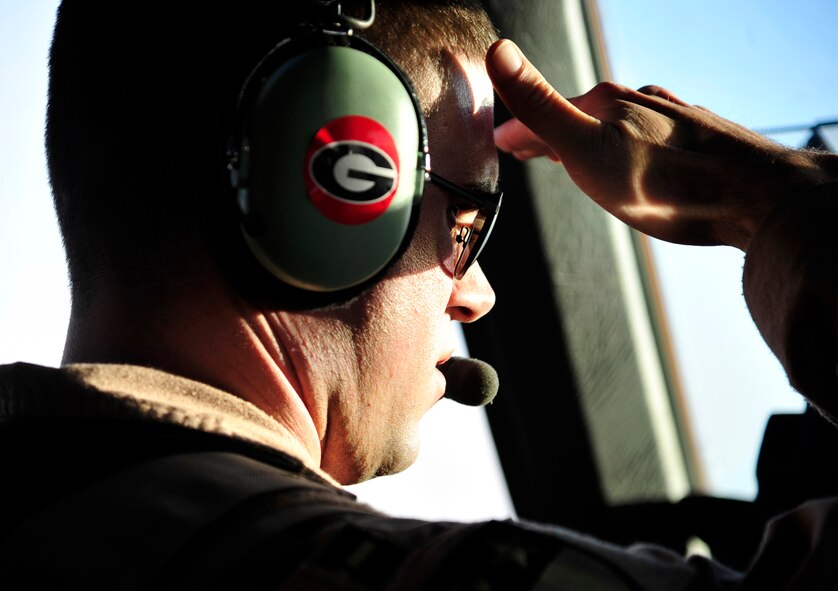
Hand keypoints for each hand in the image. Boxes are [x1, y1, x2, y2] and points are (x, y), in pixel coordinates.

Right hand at [485, 39, 835, 249]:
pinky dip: (633, 144)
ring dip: (595, 135)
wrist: (751, 197)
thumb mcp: (584, 147)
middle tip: (531, 149)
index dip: (518, 131)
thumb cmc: (664, 181)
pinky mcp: (699, 142)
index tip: (501, 143)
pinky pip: (653, 137)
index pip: (545, 112)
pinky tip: (641, 156)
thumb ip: (541, 105)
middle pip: (583, 115)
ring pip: (620, 123)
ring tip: (579, 154)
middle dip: (554, 132)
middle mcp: (640, 104)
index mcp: (606, 104)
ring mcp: (672, 121)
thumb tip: (499, 51)